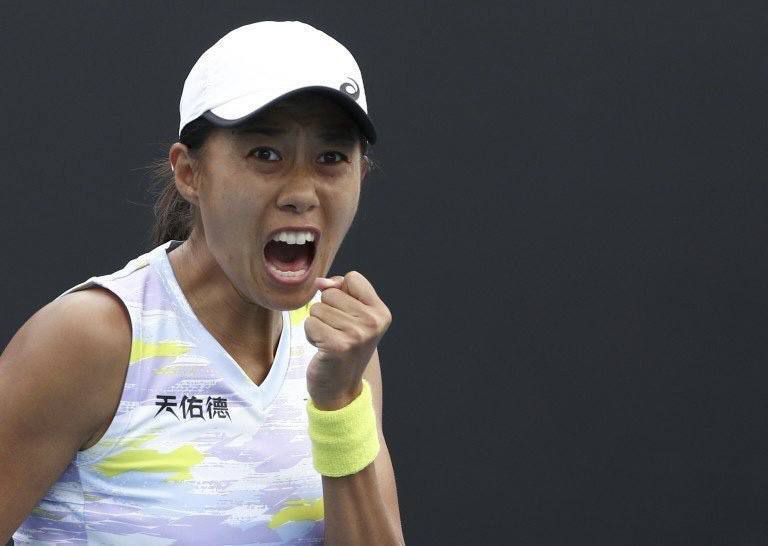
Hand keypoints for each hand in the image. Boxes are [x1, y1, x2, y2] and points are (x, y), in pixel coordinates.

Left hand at [304, 271, 391, 409]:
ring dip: (318, 323)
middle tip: (336, 332)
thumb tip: (320, 282)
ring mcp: (357, 334)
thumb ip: (340, 291)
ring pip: (318, 308)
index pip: (352, 277)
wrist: (340, 388)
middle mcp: (373, 322)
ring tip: (330, 339)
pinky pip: (310, 323)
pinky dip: (310, 334)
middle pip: (332, 292)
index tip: (346, 313)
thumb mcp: (351, 316)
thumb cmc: (343, 346)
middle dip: (327, 310)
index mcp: (381, 312)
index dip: (342, 292)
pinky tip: (322, 347)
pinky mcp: (337, 345)